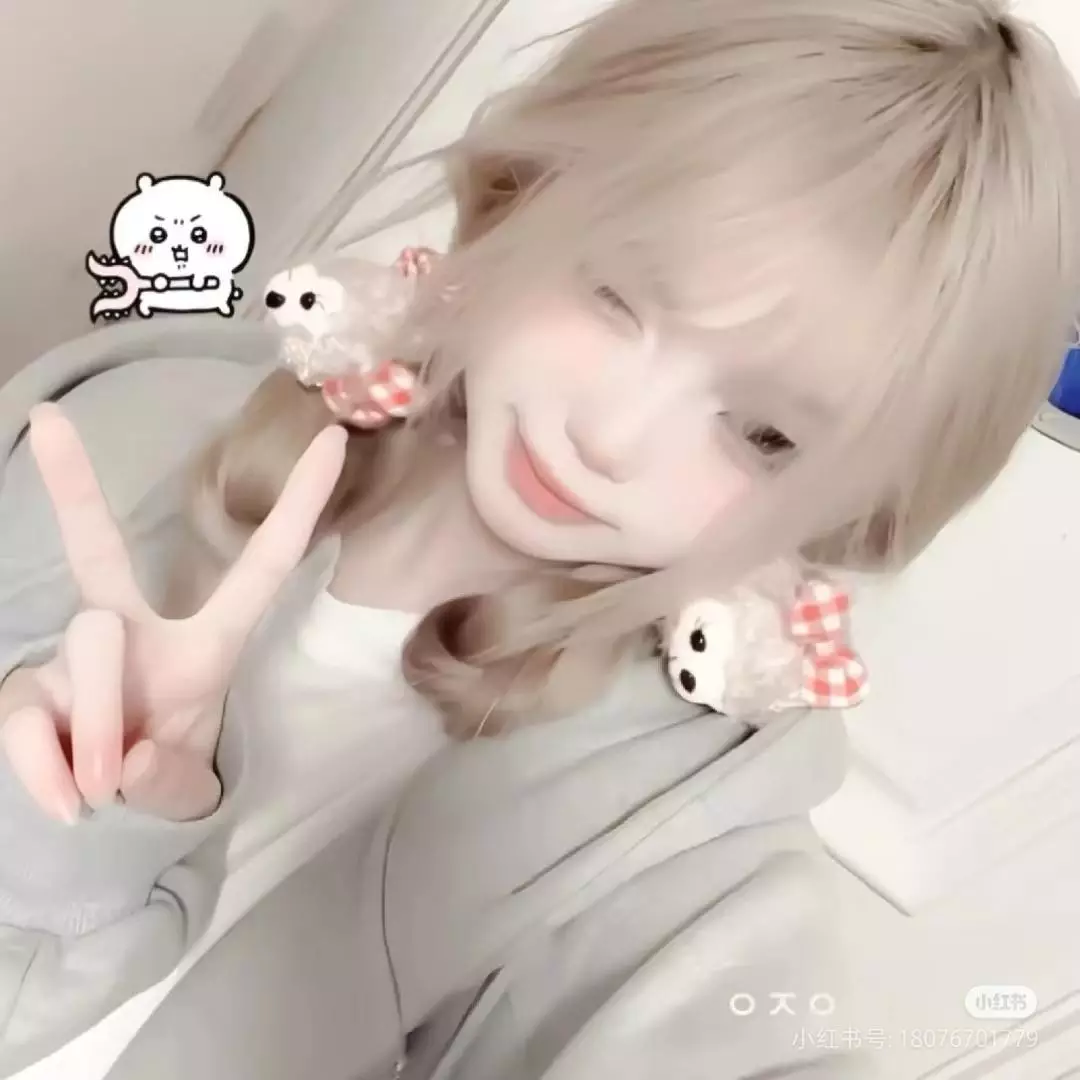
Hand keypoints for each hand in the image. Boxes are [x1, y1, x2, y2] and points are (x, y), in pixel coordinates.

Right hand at [0, 404, 345, 822]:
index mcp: (206, 642)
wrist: (104, 810)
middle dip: (75, 484)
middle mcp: (129, 629)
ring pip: (88, 651)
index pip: (263, 564)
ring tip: (106, 789)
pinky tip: (70, 804)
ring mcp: (68, 654)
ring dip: (99, 732)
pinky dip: (46, 772)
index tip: (334, 436)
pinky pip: (25, 721)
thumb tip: (128, 764)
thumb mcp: (185, 784)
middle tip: (48, 421)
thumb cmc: (163, 768)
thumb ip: (170, 780)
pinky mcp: (20, 691)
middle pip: (99, 554)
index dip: (299, 503)